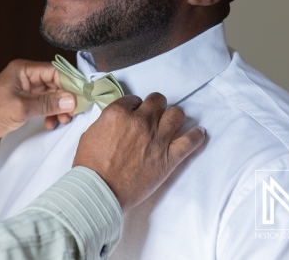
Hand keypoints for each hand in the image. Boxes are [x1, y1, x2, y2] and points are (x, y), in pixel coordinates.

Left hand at [0, 60, 75, 142]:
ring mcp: (27, 90)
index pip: (55, 71)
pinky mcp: (26, 102)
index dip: (70, 83)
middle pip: (56, 84)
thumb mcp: (22, 107)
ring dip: (59, 108)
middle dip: (66, 99)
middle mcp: (27, 77)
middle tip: (73, 114)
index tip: (82, 97)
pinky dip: (51, 114)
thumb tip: (72, 100)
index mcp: (24, 70)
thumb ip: (48, 103)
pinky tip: (51, 124)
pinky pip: (45, 105)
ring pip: (52, 96)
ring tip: (62, 121)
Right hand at [73, 93, 204, 211]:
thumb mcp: (90, 133)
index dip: (134, 106)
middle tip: (154, 113)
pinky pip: (190, 142)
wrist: (100, 189)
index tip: (135, 112)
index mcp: (118, 113)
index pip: (133, 99)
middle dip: (156, 105)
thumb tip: (115, 122)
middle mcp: (140, 122)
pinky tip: (198, 133)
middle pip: (158, 102)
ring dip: (174, 116)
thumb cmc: (90, 165)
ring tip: (172, 122)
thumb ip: (106, 122)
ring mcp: (157, 139)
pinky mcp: (169, 158)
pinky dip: (197, 136)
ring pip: (176, 115)